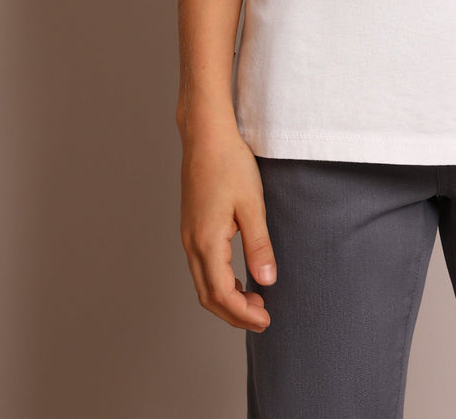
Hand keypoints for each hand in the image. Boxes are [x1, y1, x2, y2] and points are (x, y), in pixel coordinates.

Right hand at [179, 126, 277, 330]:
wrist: (206, 135)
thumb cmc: (230, 164)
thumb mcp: (252, 204)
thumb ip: (259, 246)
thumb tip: (267, 282)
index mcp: (206, 241)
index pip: (222, 294)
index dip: (243, 314)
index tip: (266, 320)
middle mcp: (191, 243)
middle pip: (208, 296)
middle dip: (234, 314)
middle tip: (263, 317)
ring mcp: (188, 236)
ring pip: (203, 283)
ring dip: (227, 299)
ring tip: (255, 301)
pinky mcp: (191, 228)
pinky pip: (201, 267)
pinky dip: (219, 282)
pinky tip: (240, 278)